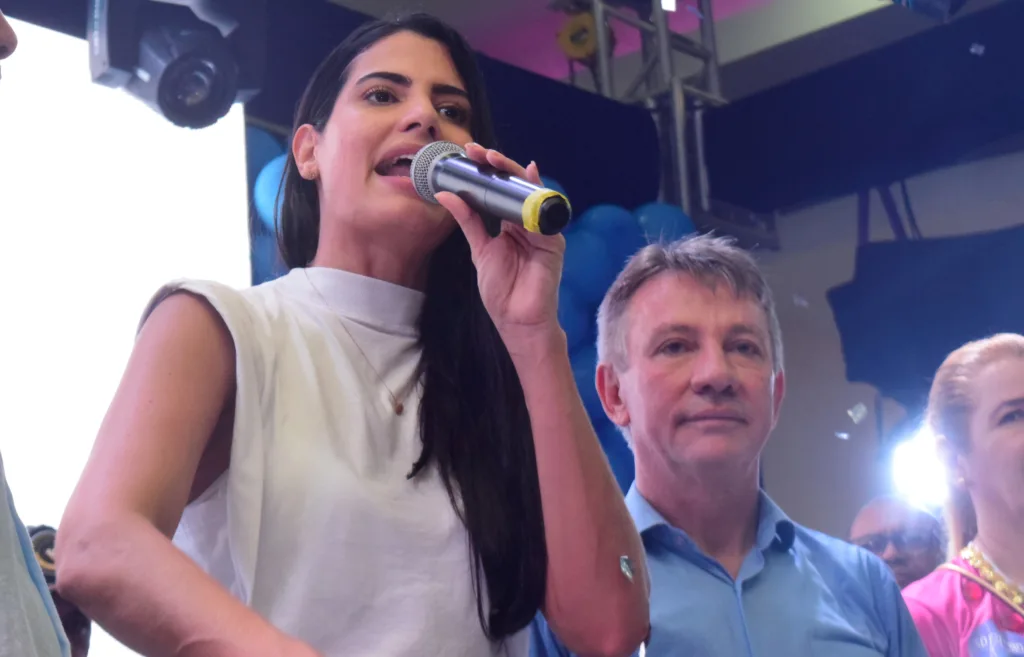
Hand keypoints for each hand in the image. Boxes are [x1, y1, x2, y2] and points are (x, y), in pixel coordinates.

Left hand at [434, 143, 565, 346]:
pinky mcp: (553, 239)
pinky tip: (529, 176)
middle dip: (497, 166)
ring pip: (529, 193)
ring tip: (493, 160)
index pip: (497, 191)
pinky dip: (537, 193)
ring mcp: (541, 229)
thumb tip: (446, 194)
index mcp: (508, 225)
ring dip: (513, 174)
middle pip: (514, 187)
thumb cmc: (502, 291)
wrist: (518, 320)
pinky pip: (545, 212)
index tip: (467, 155)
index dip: (485, 172)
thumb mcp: (479, 250)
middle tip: (478, 151)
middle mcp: (526, 223)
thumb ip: (468, 221)